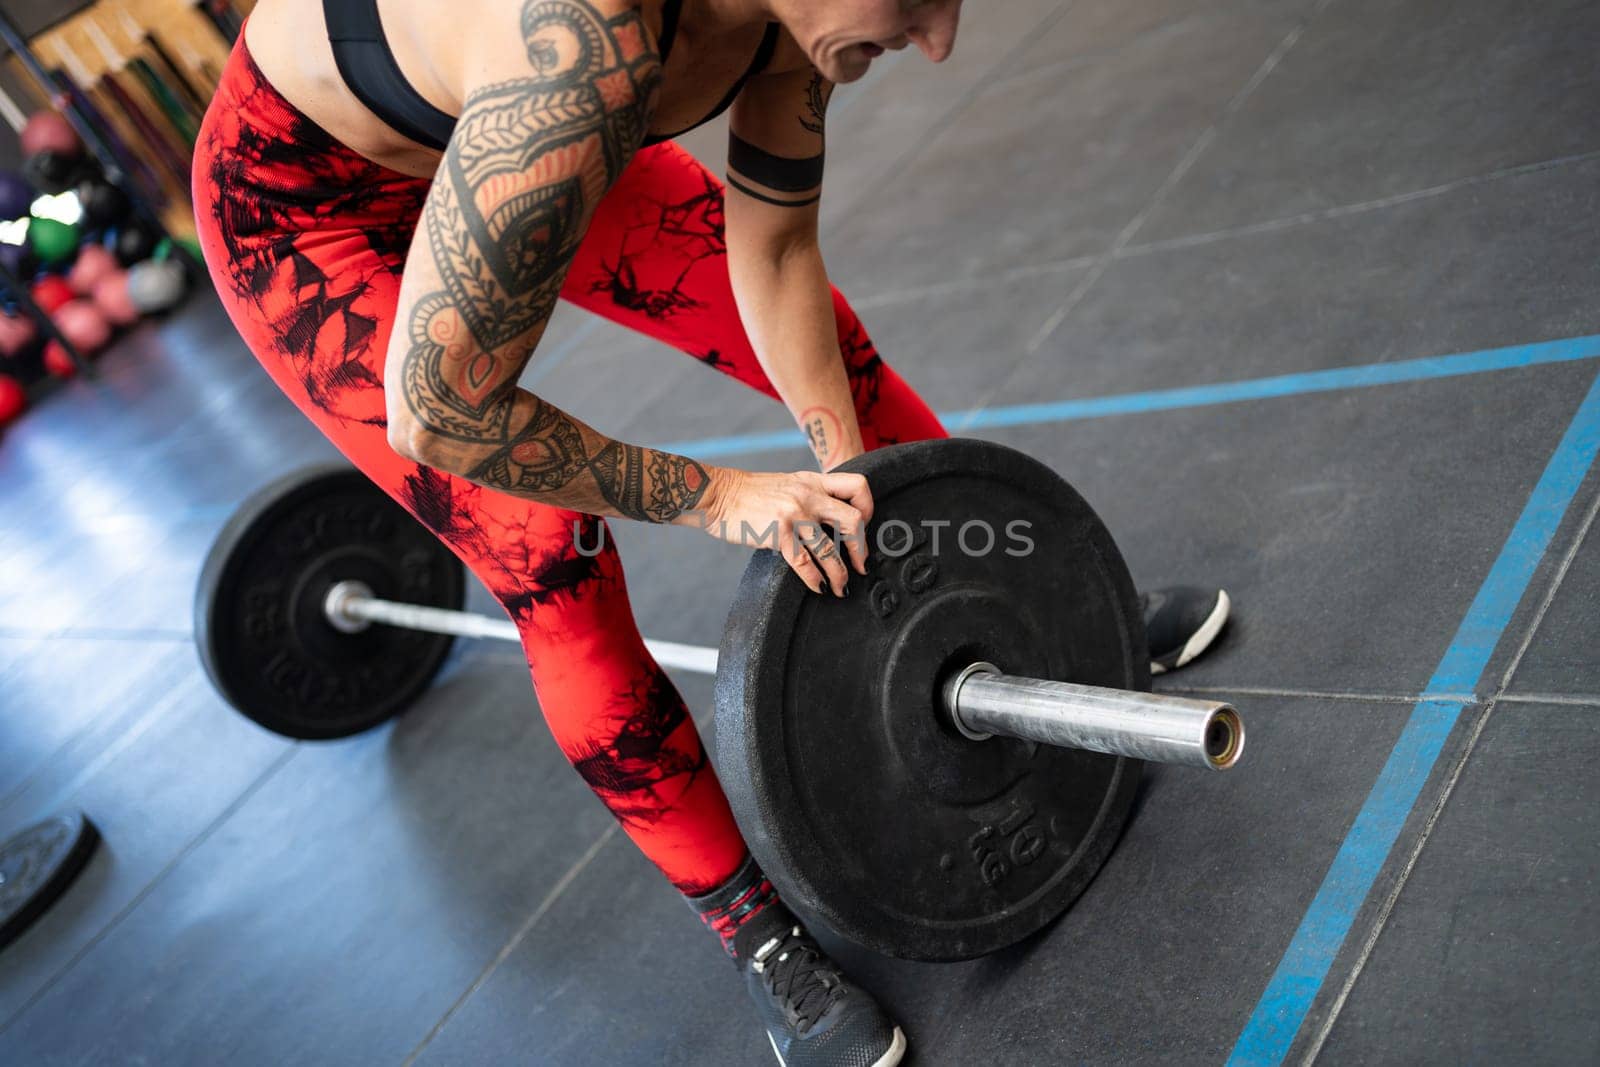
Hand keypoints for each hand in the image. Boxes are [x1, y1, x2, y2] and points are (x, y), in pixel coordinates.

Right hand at [697, 468, 873, 595]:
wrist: (717, 494)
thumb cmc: (749, 493)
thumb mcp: (788, 484)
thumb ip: (811, 496)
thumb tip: (830, 521)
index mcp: (813, 481)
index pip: (858, 486)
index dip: (868, 508)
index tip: (864, 528)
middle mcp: (809, 495)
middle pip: (853, 520)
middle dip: (861, 548)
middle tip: (861, 565)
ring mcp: (794, 514)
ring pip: (831, 549)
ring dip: (840, 574)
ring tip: (841, 588)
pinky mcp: (778, 533)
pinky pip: (805, 562)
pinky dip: (815, 579)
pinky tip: (818, 588)